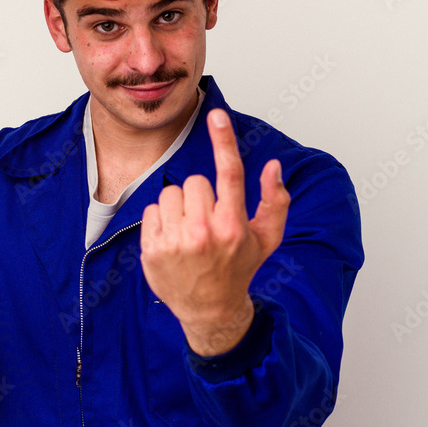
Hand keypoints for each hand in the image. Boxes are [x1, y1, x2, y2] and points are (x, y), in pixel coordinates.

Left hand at [140, 108, 290, 355]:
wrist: (210, 311)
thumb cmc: (239, 268)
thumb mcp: (266, 238)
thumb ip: (275, 200)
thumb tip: (273, 166)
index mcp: (234, 226)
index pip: (230, 173)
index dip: (224, 140)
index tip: (216, 115)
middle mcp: (204, 233)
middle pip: (196, 182)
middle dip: (201, 195)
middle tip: (207, 220)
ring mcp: (175, 242)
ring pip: (171, 194)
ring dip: (179, 207)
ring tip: (189, 232)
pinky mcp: (152, 250)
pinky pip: (152, 210)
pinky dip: (161, 221)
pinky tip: (172, 240)